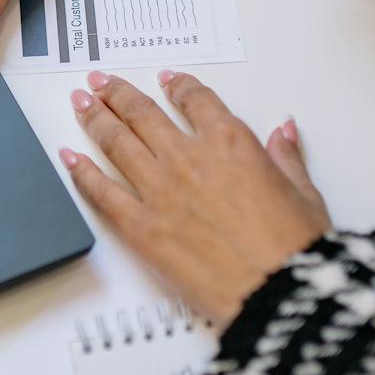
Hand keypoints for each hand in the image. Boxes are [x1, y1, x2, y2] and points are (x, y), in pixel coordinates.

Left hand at [61, 71, 329, 324]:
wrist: (278, 295)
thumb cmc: (296, 250)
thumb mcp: (305, 194)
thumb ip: (287, 157)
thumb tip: (284, 131)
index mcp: (231, 143)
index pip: (195, 99)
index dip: (177, 85)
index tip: (166, 80)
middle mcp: (188, 158)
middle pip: (142, 114)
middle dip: (118, 94)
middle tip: (101, 82)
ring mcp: (159, 191)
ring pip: (116, 142)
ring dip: (96, 118)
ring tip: (81, 103)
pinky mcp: (140, 227)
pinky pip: (101, 191)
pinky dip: (81, 171)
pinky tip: (69, 157)